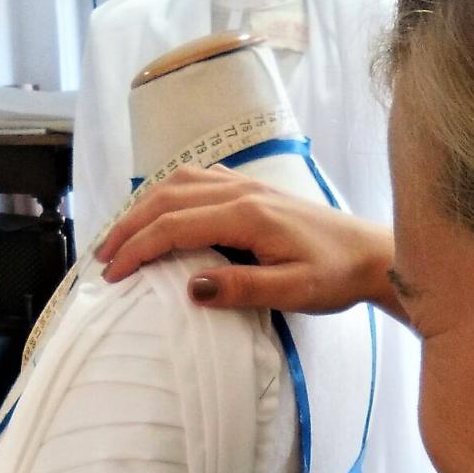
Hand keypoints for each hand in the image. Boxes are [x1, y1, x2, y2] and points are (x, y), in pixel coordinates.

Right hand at [96, 165, 397, 315]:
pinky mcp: (253, 190)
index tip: (113, 276)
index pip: (174, 225)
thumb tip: (190, 288)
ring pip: (179, 183)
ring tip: (120, 236)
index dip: (138, 249)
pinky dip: (168, 194)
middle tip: (101, 258)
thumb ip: (241, 289)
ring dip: (143, 207)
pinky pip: (199, 181)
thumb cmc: (335, 276)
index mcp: (247, 214)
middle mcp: (242, 191)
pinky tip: (161, 212)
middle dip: (127, 226)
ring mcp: (247, 185)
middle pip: (166, 198)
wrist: (372, 255)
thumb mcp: (292, 292)